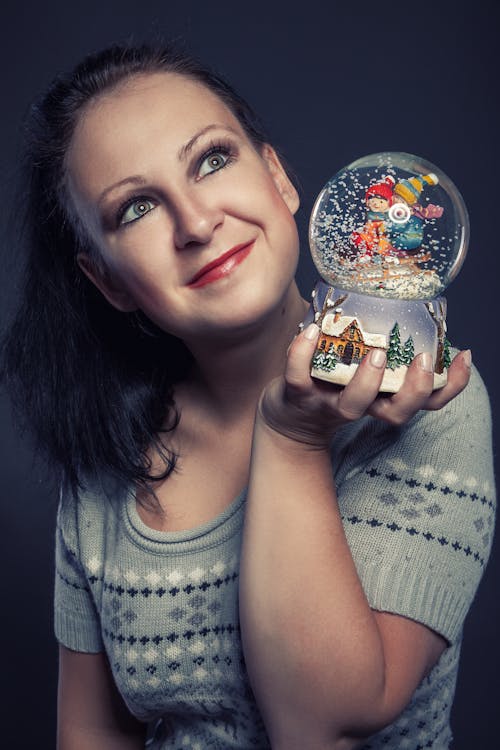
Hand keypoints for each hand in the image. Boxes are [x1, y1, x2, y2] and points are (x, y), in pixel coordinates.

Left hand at [259, 323, 470, 447]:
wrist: (288, 418)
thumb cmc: (333, 387)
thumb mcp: (364, 374)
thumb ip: (386, 349)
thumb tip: (409, 303)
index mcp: (384, 399)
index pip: (426, 402)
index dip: (450, 385)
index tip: (463, 356)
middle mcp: (362, 407)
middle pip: (396, 412)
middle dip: (414, 389)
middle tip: (422, 360)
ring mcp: (329, 403)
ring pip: (353, 403)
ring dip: (367, 380)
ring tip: (376, 353)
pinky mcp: (296, 394)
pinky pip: (299, 376)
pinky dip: (303, 354)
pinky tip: (311, 330)